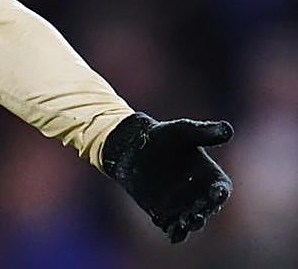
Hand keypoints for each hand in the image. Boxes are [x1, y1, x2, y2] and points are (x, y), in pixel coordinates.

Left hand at [101, 112, 232, 242]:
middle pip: (207, 209)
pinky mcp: (164, 213)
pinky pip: (171, 225)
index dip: (221, 192)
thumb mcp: (182, 131)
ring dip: (189, 225)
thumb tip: (228, 129)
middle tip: (198, 216)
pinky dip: (173, 231)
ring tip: (185, 225)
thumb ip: (203, 132)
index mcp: (210, 176)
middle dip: (204, 213)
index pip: (221, 188)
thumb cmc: (163, 136)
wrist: (133, 147)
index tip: (218, 193)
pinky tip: (171, 233)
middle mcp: (200, 194)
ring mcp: (183, 206)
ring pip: (191, 220)